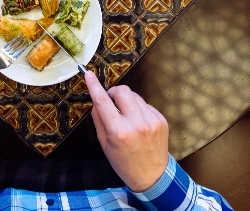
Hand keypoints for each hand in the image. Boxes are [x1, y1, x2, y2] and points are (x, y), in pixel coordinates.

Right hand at [85, 71, 168, 191]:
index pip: (102, 101)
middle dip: (114, 92)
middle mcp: (136, 123)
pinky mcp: (161, 120)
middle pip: (122, 91)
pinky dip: (138, 109)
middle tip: (111, 102)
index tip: (89, 74)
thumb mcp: (104, 143)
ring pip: (134, 95)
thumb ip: (99, 119)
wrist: (152, 176)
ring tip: (126, 116)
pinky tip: (138, 123)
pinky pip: (145, 104)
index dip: (94, 85)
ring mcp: (151, 120)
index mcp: (118, 131)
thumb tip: (97, 100)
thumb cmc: (124, 162)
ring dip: (126, 101)